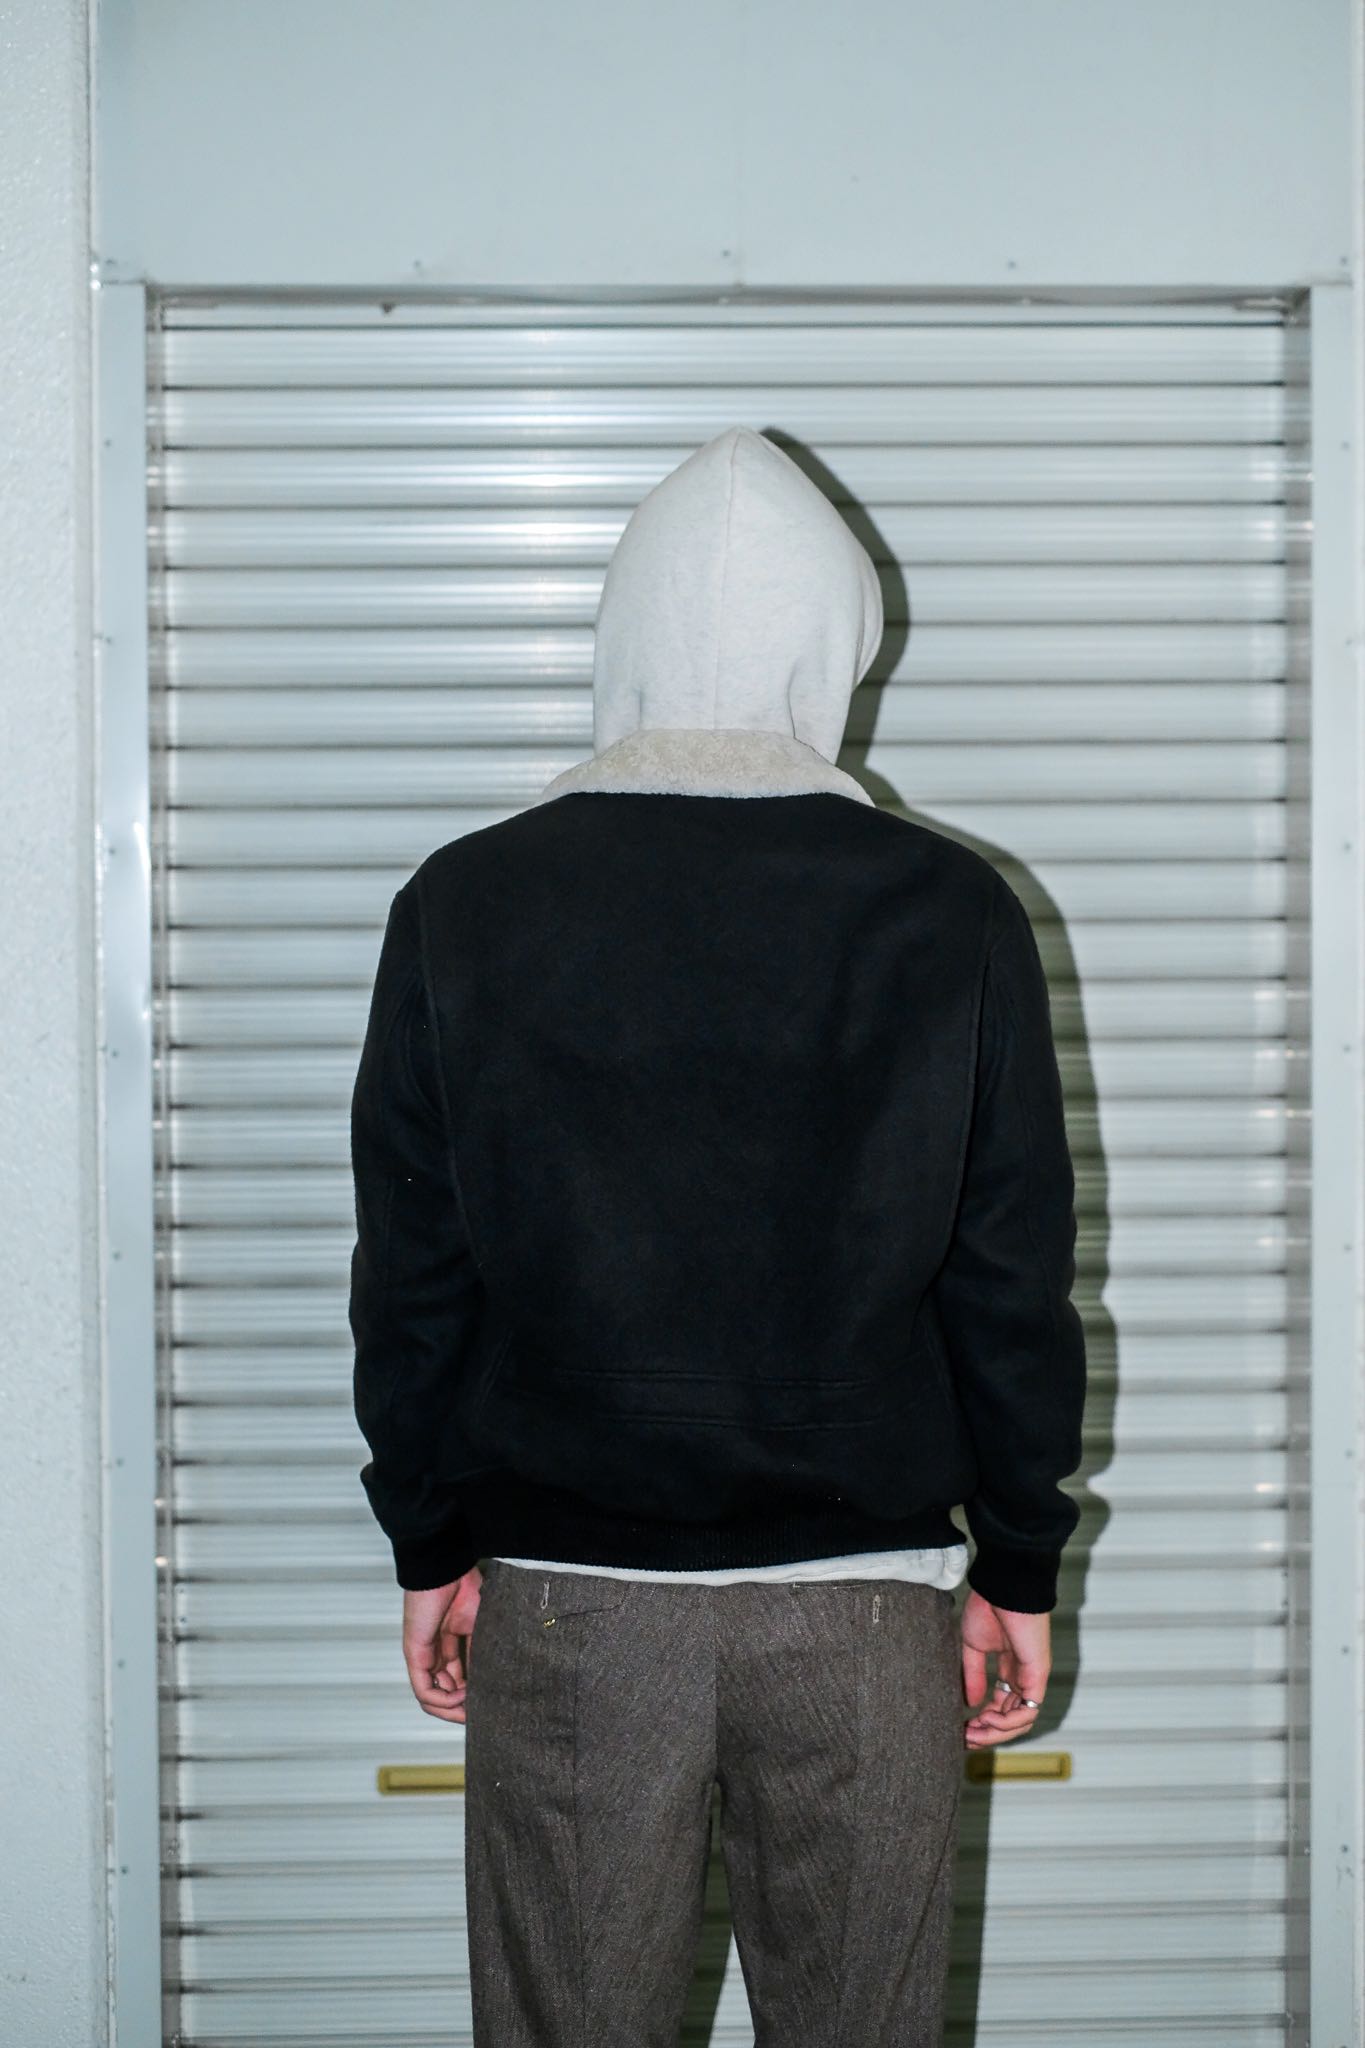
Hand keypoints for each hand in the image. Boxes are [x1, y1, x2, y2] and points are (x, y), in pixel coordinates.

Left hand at [402, 1565, 483, 1721]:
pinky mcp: (415, 1655)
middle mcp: (435, 1654)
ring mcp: (423, 1656)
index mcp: (451, 1645)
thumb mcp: (482, 1628)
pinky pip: (423, 1690)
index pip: (459, 1681)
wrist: (448, 1569)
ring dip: (452, 1709)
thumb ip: (481, 1656)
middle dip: (462, 1710)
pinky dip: (443, 1700)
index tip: (491, 1706)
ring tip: (472, 1707)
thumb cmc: (465, 1589)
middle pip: (444, 1694)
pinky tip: (462, 1695)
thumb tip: (491, 1685)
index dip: (473, 1697)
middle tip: (482, 1716)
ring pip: (431, 1699)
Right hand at [959, 1586, 1049, 1747]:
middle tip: (966, 1738)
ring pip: (1021, 1721)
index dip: (983, 1721)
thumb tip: (972, 1703)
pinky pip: (1028, 1710)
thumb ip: (974, 1675)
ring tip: (974, 1731)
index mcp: (1009, 1669)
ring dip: (996, 1732)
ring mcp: (1032, 1677)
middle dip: (988, 1733)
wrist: (1002, 1588)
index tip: (962, 1728)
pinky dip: (1008, 1721)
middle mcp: (1023, 1677)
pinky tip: (987, 1717)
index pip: (1001, 1706)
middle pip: (1011, 1719)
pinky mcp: (1037, 1675)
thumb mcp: (973, 1645)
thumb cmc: (988, 1607)